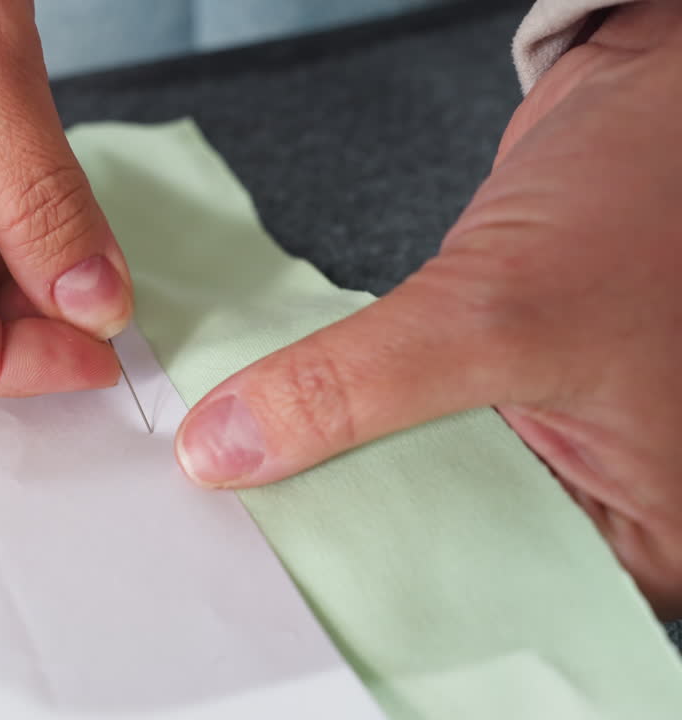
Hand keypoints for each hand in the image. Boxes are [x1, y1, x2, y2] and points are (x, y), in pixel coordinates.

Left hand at [174, 3, 681, 614]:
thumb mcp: (495, 315)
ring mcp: (547, 439)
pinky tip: (283, 421)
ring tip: (245, 478)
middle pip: (446, 540)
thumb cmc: (643, 200)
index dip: (380, 584)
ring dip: (337, 461)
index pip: (493, 594)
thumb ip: (355, 388)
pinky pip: (406, 417)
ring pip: (417, 475)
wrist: (645, 99)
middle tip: (240, 528)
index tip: (277, 573)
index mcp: (648, 532)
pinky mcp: (498, 384)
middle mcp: (601, 498)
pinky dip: (350, 413)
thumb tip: (226, 447)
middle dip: (345, 522)